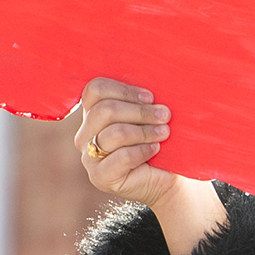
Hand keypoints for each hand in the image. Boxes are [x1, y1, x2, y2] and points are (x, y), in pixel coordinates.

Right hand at [70, 81, 225, 254]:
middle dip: (140, 111)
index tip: (151, 96)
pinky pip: (121, 156)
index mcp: (93, 114)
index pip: (95, 89)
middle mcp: (85, 134)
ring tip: (164, 133)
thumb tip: (152, 75)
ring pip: (114, 133)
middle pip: (105, 110)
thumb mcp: (149, 116)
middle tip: (164, 115)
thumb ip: (142, 99)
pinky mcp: (99, 177)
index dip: (124, 89)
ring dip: (144, 130)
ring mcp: (88, 157)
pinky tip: (155, 149)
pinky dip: (142, 150)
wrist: (170, 178)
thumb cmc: (159, 142)